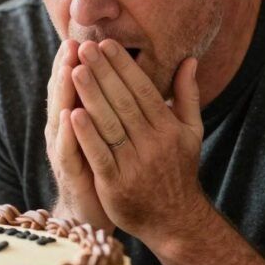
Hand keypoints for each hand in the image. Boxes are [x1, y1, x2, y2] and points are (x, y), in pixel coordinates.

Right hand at [44, 40, 112, 230]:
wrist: (96, 212)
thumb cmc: (108, 168)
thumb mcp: (115, 134)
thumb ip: (122, 105)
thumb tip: (134, 74)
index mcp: (79, 119)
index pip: (75, 85)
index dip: (78, 63)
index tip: (84, 38)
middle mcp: (66, 132)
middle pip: (64, 95)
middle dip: (69, 69)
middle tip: (72, 43)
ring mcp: (65, 152)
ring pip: (61, 118)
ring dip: (64, 94)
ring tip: (70, 69)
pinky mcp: (70, 175)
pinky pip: (68, 151)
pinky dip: (68, 133)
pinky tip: (69, 115)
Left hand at [70, 39, 208, 245]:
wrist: (175, 220)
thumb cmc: (179, 169)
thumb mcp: (191, 131)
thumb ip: (187, 95)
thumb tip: (189, 60)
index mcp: (168, 128)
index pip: (143, 90)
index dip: (123, 66)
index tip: (106, 44)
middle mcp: (154, 144)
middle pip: (124, 102)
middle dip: (103, 73)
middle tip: (85, 47)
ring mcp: (135, 165)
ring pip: (110, 125)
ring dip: (91, 96)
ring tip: (74, 70)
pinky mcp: (116, 185)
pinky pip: (100, 155)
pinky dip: (86, 135)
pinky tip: (72, 114)